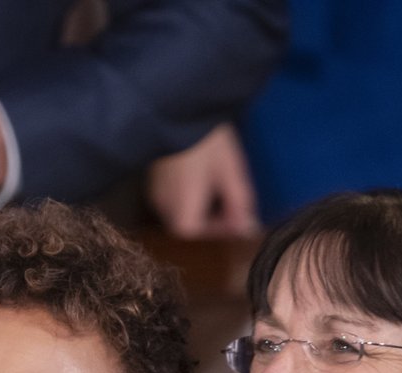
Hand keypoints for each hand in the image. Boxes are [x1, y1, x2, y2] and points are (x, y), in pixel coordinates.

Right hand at [147, 124, 259, 238]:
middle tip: (233, 210)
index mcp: (182, 207)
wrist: (177, 109)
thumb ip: (239, 203)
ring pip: (178, 215)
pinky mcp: (153, 183)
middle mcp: (163, 206)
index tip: (238, 222)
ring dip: (199, 212)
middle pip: (186, 227)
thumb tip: (248, 227)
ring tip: (221, 197)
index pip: (196, 234)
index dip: (218, 232)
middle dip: (210, 223)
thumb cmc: (207, 140)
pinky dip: (189, 202)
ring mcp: (155, 194)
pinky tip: (202, 185)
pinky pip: (171, 203)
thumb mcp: (230, 170)